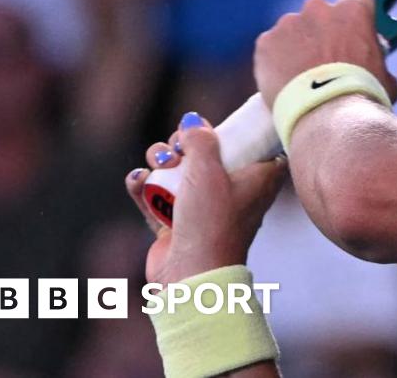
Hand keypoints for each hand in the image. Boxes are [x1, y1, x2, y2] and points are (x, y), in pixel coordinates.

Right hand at [126, 113, 287, 284]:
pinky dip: (144, 187)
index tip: (219, 126)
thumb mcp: (208, 169)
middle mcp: (233, 193)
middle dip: (184, 144)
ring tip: (156, 166)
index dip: (237, 132)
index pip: (257, 147)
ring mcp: (202, 209)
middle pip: (208, 154)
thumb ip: (200, 139)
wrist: (191, 274)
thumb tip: (193, 120)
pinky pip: (156, 196)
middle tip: (177, 147)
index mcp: (258, 180)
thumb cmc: (210, 221)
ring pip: (178, 172)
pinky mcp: (175, 224)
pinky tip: (138, 181)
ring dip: (159, 163)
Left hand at [254, 0, 396, 108]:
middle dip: (322, 30)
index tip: (352, 27)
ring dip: (298, 46)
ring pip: (293, 30)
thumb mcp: (385, 77)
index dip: (354, 10)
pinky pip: (271, 47)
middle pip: (320, 11)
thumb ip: (376, 60)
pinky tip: (284, 83)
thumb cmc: (362, 98)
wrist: (327, 117)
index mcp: (353, 12)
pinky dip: (276, 61)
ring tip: (302, 78)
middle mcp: (319, 9)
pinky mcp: (266, 42)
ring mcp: (289, 24)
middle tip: (325, 60)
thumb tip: (374, 64)